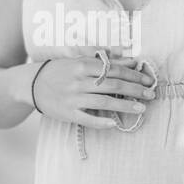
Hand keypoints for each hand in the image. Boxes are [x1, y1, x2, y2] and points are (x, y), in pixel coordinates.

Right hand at [32, 53, 155, 126]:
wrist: (32, 83)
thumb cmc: (61, 70)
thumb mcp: (80, 60)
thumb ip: (105, 61)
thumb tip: (130, 60)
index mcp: (83, 65)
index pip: (114, 70)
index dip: (134, 75)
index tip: (148, 80)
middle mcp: (79, 81)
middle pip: (113, 85)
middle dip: (135, 90)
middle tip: (151, 94)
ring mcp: (73, 98)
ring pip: (104, 102)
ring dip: (125, 106)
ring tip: (142, 108)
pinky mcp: (68, 113)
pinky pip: (87, 118)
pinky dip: (102, 121)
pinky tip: (115, 123)